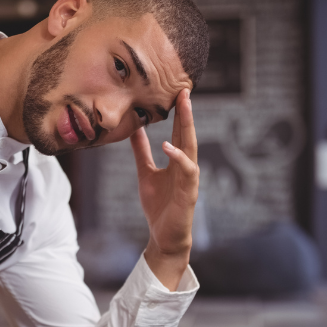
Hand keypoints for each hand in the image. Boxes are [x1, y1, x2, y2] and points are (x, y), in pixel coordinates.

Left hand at [131, 88, 198, 290]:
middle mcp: (187, 167)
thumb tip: (135, 130)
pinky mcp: (189, 193)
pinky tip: (168, 146)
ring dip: (188, 127)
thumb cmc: (158, 206)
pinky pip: (187, 171)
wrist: (163, 236)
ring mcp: (190, 179)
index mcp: (177, 161)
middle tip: (184, 90)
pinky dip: (179, 157)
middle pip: (188, 134)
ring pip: (192, 148)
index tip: (175, 91)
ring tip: (183, 108)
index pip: (179, 132)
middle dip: (187, 113)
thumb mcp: (146, 173)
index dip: (178, 113)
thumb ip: (142, 152)